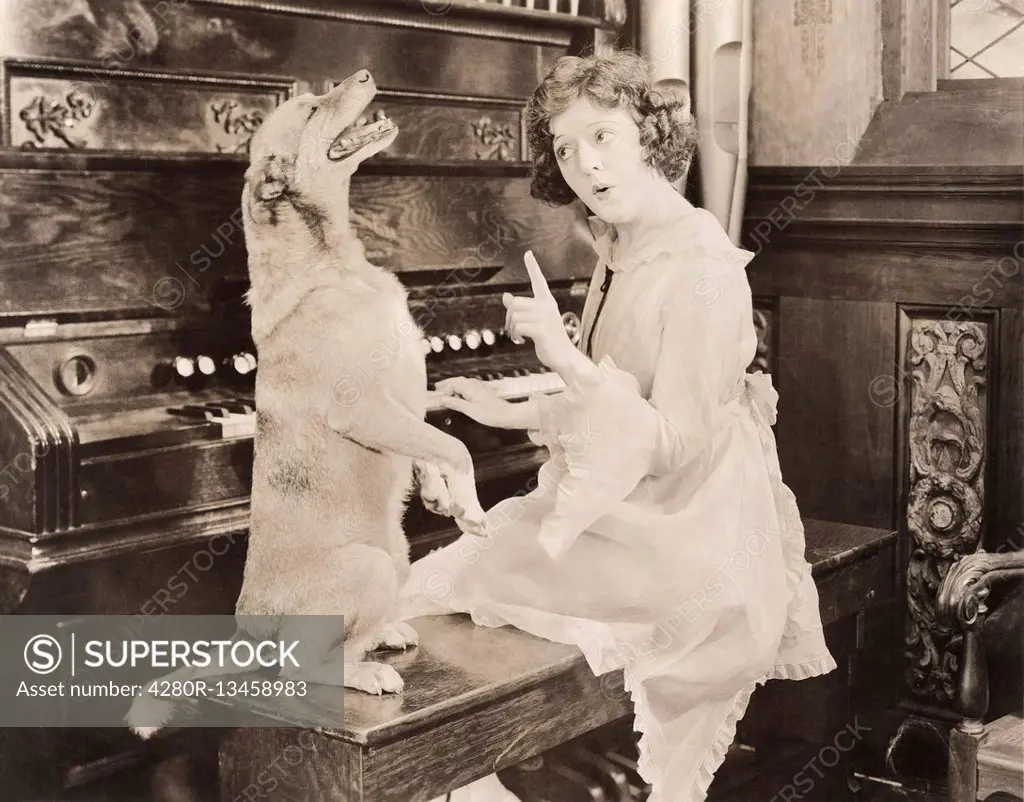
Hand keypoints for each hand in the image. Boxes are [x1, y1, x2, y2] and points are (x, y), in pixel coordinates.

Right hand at [432, 377, 537, 429]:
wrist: (509, 415)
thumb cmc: (491, 414)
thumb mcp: (470, 410)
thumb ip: (456, 403)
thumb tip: (443, 399)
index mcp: (470, 388)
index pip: (452, 384)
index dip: (443, 389)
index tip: (437, 396)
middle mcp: (475, 385)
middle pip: (457, 381)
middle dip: (447, 384)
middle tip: (437, 388)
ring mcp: (480, 388)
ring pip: (464, 383)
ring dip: (454, 386)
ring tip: (446, 391)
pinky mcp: (484, 393)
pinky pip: (470, 387)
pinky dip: (462, 388)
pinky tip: (462, 393)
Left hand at [502, 251, 573, 370]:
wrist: (564, 356)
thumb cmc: (549, 338)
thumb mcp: (534, 321)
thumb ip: (521, 309)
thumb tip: (505, 296)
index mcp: (547, 302)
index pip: (538, 280)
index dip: (532, 267)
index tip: (528, 253)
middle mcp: (547, 307)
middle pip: (516, 303)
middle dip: (509, 317)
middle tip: (513, 329)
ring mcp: (546, 318)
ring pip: (515, 316)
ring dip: (511, 329)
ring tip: (518, 336)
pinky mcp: (542, 330)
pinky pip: (519, 327)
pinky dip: (516, 335)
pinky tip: (521, 340)